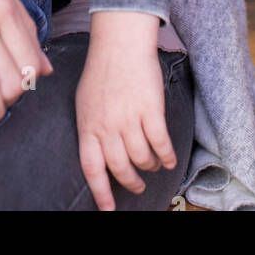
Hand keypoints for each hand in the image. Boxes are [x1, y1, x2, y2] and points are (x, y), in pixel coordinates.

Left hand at [75, 10, 176, 210]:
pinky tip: (169, 159)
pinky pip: (160, 144)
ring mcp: (129, 118)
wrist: (120, 43)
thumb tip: (98, 153)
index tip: (108, 211)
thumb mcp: (85, 101)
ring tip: (153, 165)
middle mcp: (107, 126)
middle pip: (121, 168)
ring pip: (142, 158)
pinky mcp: (150, 111)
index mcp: (88, 125)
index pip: (92, 168)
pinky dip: (167, 156)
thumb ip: (91, 127)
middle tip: (137, 185)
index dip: (100, 193)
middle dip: (131, 182)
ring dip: (150, 167)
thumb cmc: (102, 71)